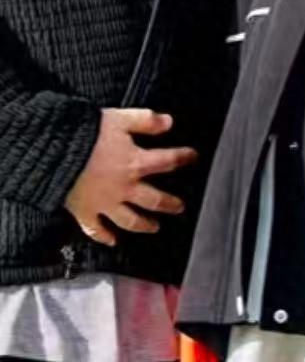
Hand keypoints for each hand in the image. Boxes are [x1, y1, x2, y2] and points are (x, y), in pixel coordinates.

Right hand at [64, 108, 196, 245]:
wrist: (53, 153)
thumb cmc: (88, 133)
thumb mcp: (120, 119)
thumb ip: (145, 120)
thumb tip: (169, 122)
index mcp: (135, 163)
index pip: (167, 162)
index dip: (183, 157)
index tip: (193, 157)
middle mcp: (124, 188)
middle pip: (153, 200)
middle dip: (169, 204)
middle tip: (179, 207)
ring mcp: (105, 204)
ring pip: (129, 220)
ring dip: (144, 225)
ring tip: (154, 228)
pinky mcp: (85, 212)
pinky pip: (96, 230)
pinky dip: (105, 237)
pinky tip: (112, 242)